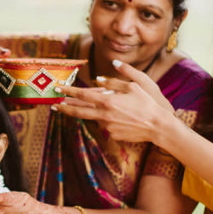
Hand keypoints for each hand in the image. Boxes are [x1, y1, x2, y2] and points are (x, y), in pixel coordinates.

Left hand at [56, 59, 181, 143]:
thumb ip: (116, 80)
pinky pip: (106, 125)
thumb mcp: (136, 84)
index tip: (58, 88)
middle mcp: (105, 115)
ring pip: (93, 118)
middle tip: (53, 105)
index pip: (83, 95)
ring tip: (78, 109)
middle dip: (64, 107)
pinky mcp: (112, 135)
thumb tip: (100, 78)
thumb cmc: (149, 103)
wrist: (159, 126)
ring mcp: (107, 127)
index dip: (69, 91)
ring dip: (86, 113)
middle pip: (79, 111)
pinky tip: (119, 118)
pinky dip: (107, 120)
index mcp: (108, 101)